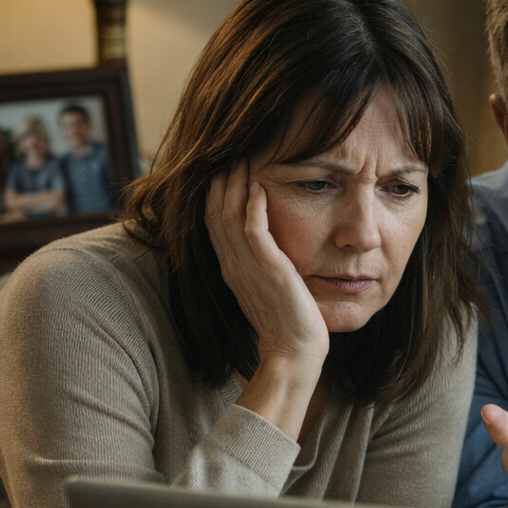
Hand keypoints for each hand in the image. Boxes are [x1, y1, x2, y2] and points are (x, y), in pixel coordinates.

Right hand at [205, 161, 328, 369]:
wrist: (294, 353)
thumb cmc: (288, 325)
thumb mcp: (268, 289)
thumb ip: (263, 267)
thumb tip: (269, 251)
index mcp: (231, 270)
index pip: (214, 223)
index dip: (215, 195)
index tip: (224, 170)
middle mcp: (234, 266)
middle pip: (215, 214)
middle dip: (221, 182)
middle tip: (229, 154)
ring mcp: (248, 268)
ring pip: (229, 217)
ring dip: (235, 185)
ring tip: (242, 159)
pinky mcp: (269, 269)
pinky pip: (253, 230)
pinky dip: (253, 206)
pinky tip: (259, 186)